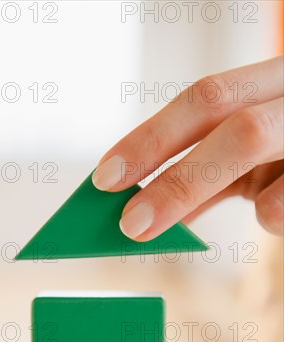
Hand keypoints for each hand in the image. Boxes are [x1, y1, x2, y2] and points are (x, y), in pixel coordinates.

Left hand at [92, 56, 282, 237]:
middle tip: (130, 224)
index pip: (204, 99)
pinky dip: (272, 216)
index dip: (151, 136)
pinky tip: (277, 214)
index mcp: (269, 84)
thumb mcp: (252, 158)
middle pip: (226, 120)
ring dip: (219, 193)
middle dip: (173, 176)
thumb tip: (148, 212)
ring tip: (231, 211)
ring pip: (256, 147)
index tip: (106, 178)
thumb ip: (207, 177)